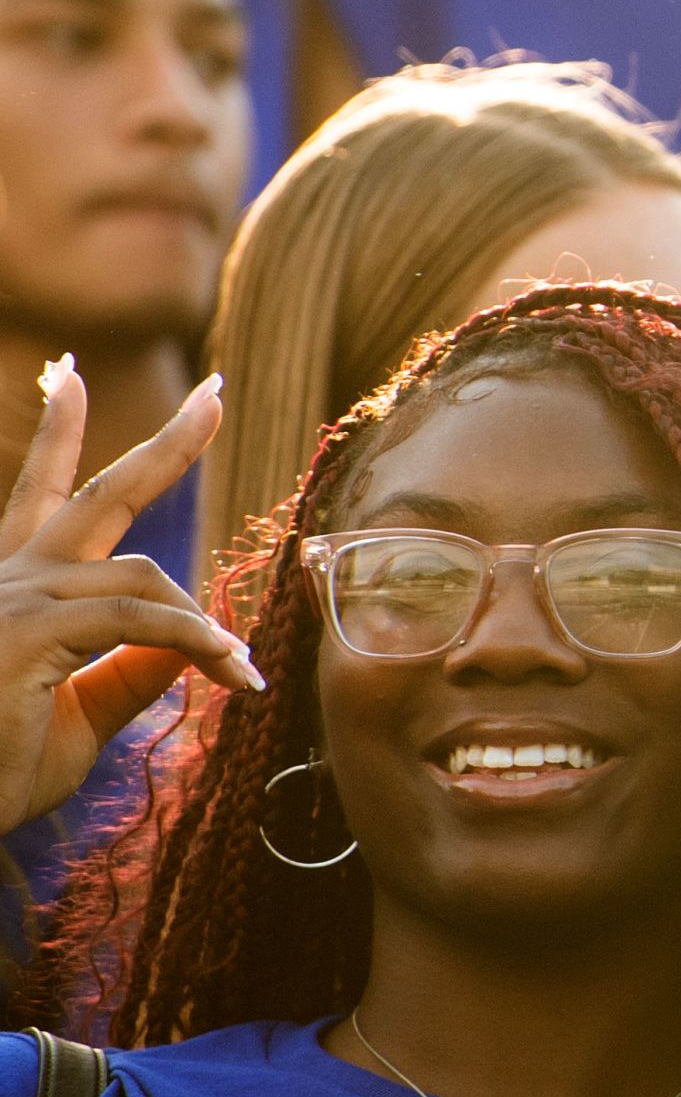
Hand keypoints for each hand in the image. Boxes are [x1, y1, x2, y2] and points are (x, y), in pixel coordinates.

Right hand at [0, 361, 259, 832]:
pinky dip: (192, 639)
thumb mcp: (79, 719)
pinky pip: (136, 622)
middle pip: (99, 496)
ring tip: (240, 670)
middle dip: (164, 444)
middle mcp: (8, 581)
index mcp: (13, 590)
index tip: (67, 376)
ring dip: (201, 621)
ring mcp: (12, 601)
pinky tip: (228, 664)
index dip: (57, 433)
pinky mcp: (23, 634)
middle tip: (213, 391)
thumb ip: (131, 675)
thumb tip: (191, 644)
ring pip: (140, 578)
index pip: (42, 497)